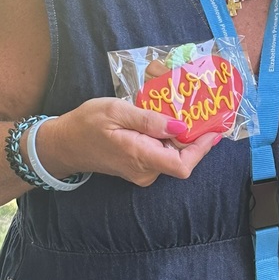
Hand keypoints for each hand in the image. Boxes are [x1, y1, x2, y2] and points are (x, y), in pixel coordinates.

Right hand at [38, 98, 220, 187]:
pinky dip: (170, 138)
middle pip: (182, 158)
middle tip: (204, 109)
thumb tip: (180, 127)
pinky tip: (168, 118)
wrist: (63, 144)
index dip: (202, 149)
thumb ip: (148, 120)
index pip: (182, 165)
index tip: (215, 129)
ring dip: (182, 134)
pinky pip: (162, 153)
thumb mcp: (116, 111)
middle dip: (195, 136)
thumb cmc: (86, 124)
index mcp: (140, 156)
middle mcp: (145, 170)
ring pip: (173, 154)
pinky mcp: (140, 167)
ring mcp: (142, 171)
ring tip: (187, 108)